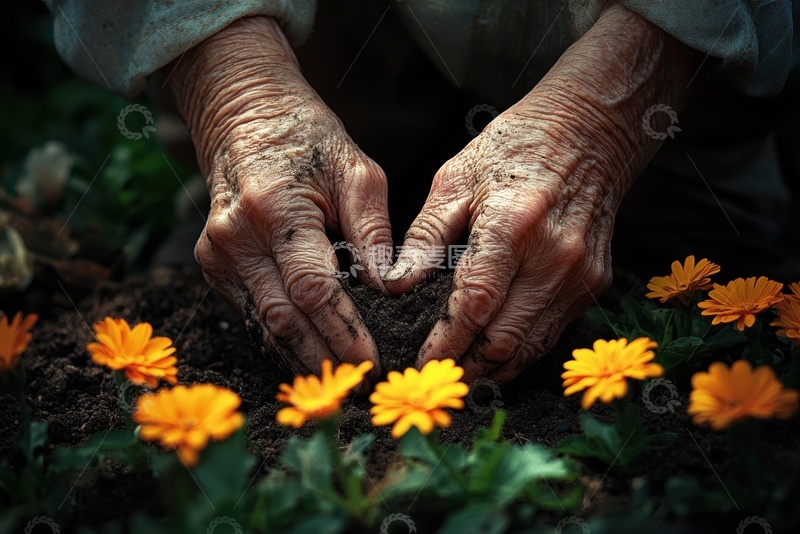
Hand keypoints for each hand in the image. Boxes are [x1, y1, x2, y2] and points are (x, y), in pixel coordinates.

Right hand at [169, 17, 391, 379]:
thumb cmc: (308, 139)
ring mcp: (217, 254)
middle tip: (358, 387)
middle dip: (323, 359)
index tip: (370, 363)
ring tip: (337, 385)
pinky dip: (281, 337)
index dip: (342, 332)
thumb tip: (390, 288)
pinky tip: (309, 356)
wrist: (244, 117)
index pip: (312, 289)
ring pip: (263, 324)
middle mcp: (237, 238)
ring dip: (301, 358)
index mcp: (276, 209)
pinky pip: (251, 312)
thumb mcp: (356, 171)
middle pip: (283, 318)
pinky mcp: (212, 264)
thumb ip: (373, 231)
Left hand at [384, 4, 697, 383]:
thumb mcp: (456, 178)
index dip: (446, 342)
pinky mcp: (594, 283)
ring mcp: (580, 274)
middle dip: (466, 366)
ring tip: (462, 377)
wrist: (591, 133)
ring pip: (532, 346)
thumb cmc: (515, 149)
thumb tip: (395, 284)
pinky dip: (522, 351)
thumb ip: (426, 235)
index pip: (475, 304)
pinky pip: (553, 333)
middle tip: (437, 378)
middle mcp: (554, 257)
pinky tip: (496, 356)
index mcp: (512, 224)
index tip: (422, 364)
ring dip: (495, 369)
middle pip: (505, 338)